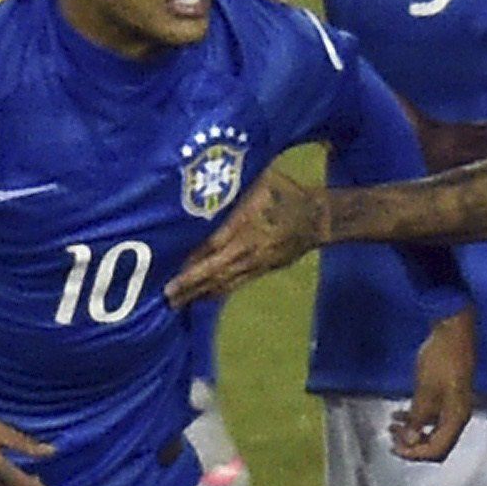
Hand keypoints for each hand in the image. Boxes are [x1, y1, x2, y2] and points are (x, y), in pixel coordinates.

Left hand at [165, 169, 320, 304]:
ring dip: (202, 293)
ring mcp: (258, 263)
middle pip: (215, 272)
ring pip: (225, 282)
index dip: (192, 263)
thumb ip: (234, 190)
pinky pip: (237, 283)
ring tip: (180, 302)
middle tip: (168, 297)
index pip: (212, 248)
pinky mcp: (264, 270)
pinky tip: (205, 296)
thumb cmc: (286, 193)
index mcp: (246, 225)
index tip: (172, 274)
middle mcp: (249, 249)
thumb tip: (204, 185)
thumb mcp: (260, 183)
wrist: (319, 217)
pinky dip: (219, 291)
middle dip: (191, 286)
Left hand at [391, 307, 474, 463]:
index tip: (395, 448)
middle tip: (391, 440)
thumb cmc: (442, 358)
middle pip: (436, 444)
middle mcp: (457, 416)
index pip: (438, 449)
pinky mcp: (446, 395)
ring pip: (431, 430)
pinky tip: (399, 414)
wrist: (453, 331)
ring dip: (411, 432)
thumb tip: (410, 440)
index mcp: (457, 417)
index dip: (415, 453)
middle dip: (412, 445)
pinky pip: (430, 416)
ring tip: (391, 427)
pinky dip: (415, 418)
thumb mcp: (426, 389)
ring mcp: (452, 405)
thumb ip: (419, 416)